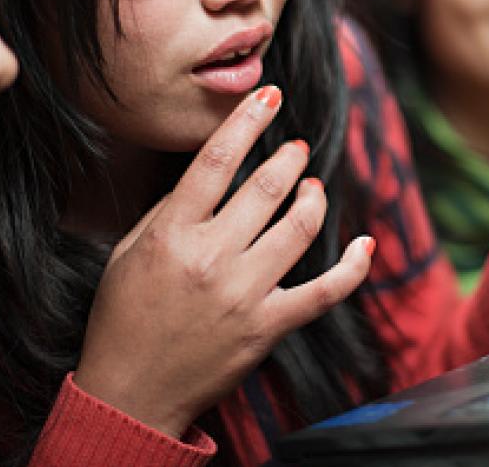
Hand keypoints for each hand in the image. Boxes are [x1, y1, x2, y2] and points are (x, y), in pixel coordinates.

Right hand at [74, 86, 374, 436]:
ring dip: (313, 197)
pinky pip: (325, 291)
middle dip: (289, 157)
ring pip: (300, 227)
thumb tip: (211, 175)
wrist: (130, 391)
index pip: (215, 162)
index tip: (269, 96)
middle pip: (266, 188)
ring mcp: (244, 294)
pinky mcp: (269, 327)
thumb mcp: (128, 252)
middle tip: (297, 147)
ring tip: (312, 186)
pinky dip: (353, 266)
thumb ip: (168, 211)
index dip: (247, 121)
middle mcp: (211, 259)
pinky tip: (365, 244)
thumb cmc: (123, 318)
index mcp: (171, 235)